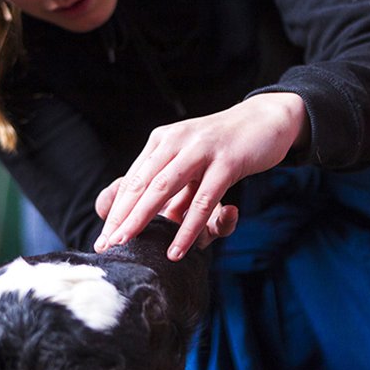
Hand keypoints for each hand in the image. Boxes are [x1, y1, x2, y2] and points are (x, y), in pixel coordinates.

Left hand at [93, 92, 308, 259]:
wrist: (266, 120)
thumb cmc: (226, 147)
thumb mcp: (193, 162)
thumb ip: (177, 188)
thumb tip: (162, 219)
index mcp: (163, 140)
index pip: (132, 179)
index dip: (116, 210)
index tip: (103, 238)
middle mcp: (176, 141)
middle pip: (140, 184)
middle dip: (120, 217)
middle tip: (105, 245)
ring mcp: (200, 149)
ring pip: (163, 188)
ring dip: (141, 219)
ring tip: (125, 244)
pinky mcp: (226, 162)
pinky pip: (202, 200)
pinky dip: (187, 228)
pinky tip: (177, 250)